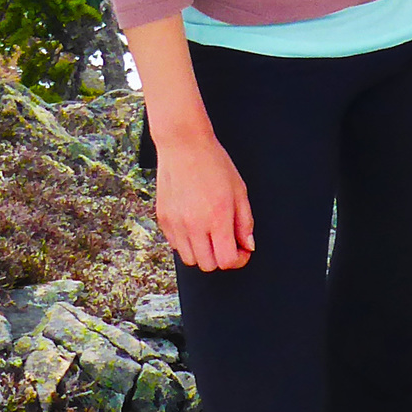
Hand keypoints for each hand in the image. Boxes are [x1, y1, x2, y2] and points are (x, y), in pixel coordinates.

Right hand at [154, 130, 255, 270]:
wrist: (184, 146)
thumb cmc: (214, 165)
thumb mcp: (240, 191)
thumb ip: (245, 222)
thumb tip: (248, 246)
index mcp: (217, 218)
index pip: (226, 261)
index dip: (238, 260)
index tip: (242, 251)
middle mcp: (194, 225)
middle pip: (208, 265)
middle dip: (221, 258)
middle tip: (228, 243)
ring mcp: (176, 224)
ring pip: (190, 259)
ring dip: (203, 253)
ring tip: (211, 234)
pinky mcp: (163, 220)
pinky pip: (176, 245)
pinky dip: (187, 243)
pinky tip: (195, 226)